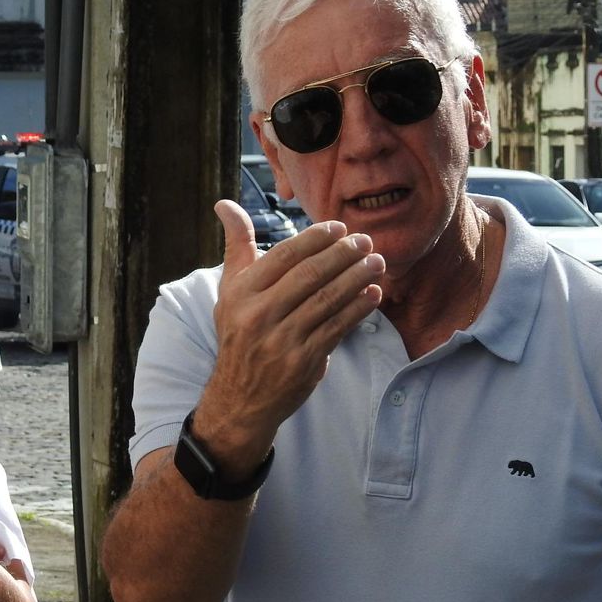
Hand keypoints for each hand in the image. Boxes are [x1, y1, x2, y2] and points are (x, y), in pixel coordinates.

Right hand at [198, 200, 383, 471]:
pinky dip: (359, 308)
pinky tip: (373, 293)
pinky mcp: (304, 362)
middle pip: (310, 275)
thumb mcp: (229, 290)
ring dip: (357, 278)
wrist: (240, 397)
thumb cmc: (239, 334)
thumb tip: (225, 203)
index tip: (340, 227)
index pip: (285, 256)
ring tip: (376, 261)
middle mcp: (259, 315)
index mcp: (241, 293)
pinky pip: (338, 328)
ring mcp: (282, 340)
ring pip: (328, 300)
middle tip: (364, 240)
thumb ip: (237, 246)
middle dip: (343, 254)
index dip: (316, 238)